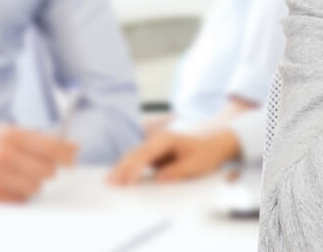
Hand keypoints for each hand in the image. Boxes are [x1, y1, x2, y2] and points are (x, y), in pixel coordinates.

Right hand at [0, 124, 77, 201]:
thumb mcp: (6, 131)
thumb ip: (37, 138)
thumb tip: (71, 147)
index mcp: (10, 135)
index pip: (51, 146)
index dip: (67, 154)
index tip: (73, 158)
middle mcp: (2, 154)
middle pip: (47, 171)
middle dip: (47, 170)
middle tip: (36, 167)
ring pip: (35, 188)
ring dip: (32, 184)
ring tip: (17, 175)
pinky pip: (19, 201)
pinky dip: (18, 195)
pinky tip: (6, 185)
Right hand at [107, 129, 239, 184]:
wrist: (214, 145)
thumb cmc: (205, 154)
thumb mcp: (195, 165)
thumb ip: (177, 172)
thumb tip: (157, 179)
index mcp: (166, 140)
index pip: (145, 154)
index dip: (135, 169)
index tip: (126, 182)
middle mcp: (156, 141)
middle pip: (134, 154)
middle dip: (121, 169)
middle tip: (109, 183)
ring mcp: (153, 147)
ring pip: (133, 158)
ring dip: (122, 169)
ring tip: (109, 183)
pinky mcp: (153, 155)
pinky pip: (138, 162)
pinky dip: (128, 170)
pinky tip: (120, 179)